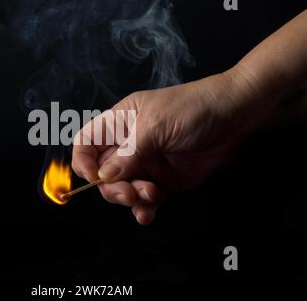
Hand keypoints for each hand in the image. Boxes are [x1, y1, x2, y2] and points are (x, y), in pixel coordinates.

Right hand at [72, 67, 254, 224]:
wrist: (236, 118)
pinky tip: (149, 212)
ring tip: (152, 195)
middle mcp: (129, 145)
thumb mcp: (157, 126)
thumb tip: (103, 176)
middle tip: (130, 192)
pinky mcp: (163, 181)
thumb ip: (129, 153)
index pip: (88, 143)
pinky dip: (144, 209)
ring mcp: (146, 164)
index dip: (83, 160)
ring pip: (122, 189)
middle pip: (103, 173)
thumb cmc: (194, 108)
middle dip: (113, 187)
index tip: (92, 177)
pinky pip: (145, 200)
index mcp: (120, 123)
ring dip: (131, 198)